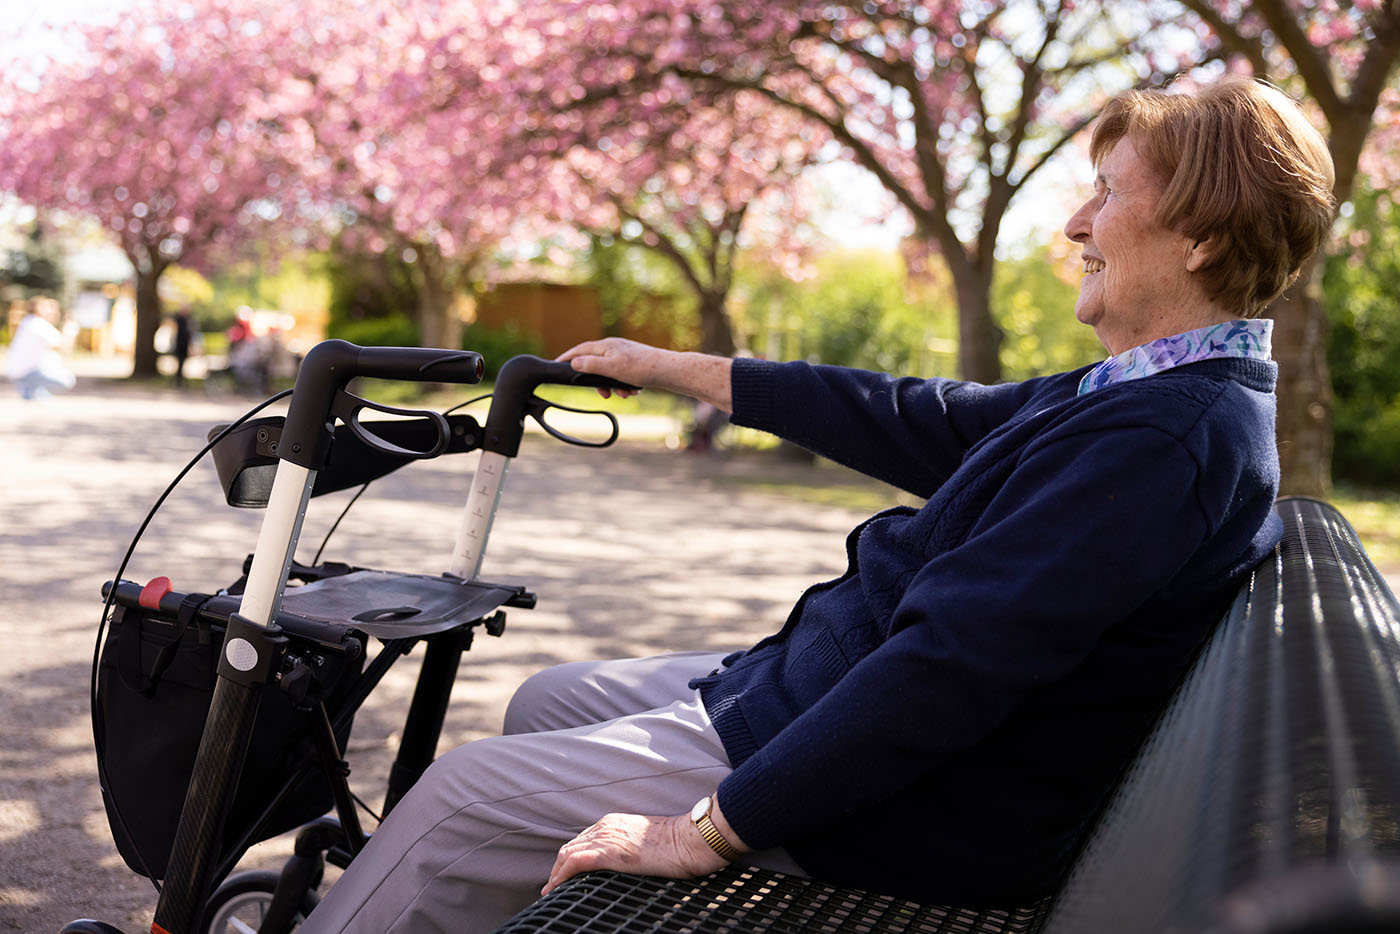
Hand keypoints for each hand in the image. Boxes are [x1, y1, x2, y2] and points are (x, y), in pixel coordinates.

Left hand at [542, 812, 730, 895]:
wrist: (689, 840)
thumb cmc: (677, 843)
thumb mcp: (648, 841)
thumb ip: (632, 847)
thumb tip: (629, 863)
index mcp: (614, 822)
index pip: (582, 840)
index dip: (570, 858)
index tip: (564, 875)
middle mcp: (606, 826)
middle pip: (571, 846)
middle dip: (558, 867)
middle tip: (552, 887)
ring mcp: (607, 838)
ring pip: (568, 854)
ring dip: (556, 874)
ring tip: (551, 891)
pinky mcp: (610, 853)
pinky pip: (575, 863)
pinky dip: (561, 876)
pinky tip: (556, 888)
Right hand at [556, 338, 667, 397]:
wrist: (668, 370)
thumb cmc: (640, 368)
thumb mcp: (611, 369)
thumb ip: (590, 365)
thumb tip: (574, 362)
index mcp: (605, 346)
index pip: (580, 350)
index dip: (567, 357)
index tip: (556, 364)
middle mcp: (613, 347)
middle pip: (595, 362)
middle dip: (596, 381)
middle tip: (602, 394)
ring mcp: (624, 353)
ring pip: (609, 371)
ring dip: (612, 386)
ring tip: (622, 395)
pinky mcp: (634, 361)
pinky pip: (621, 374)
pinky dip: (623, 384)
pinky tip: (631, 391)